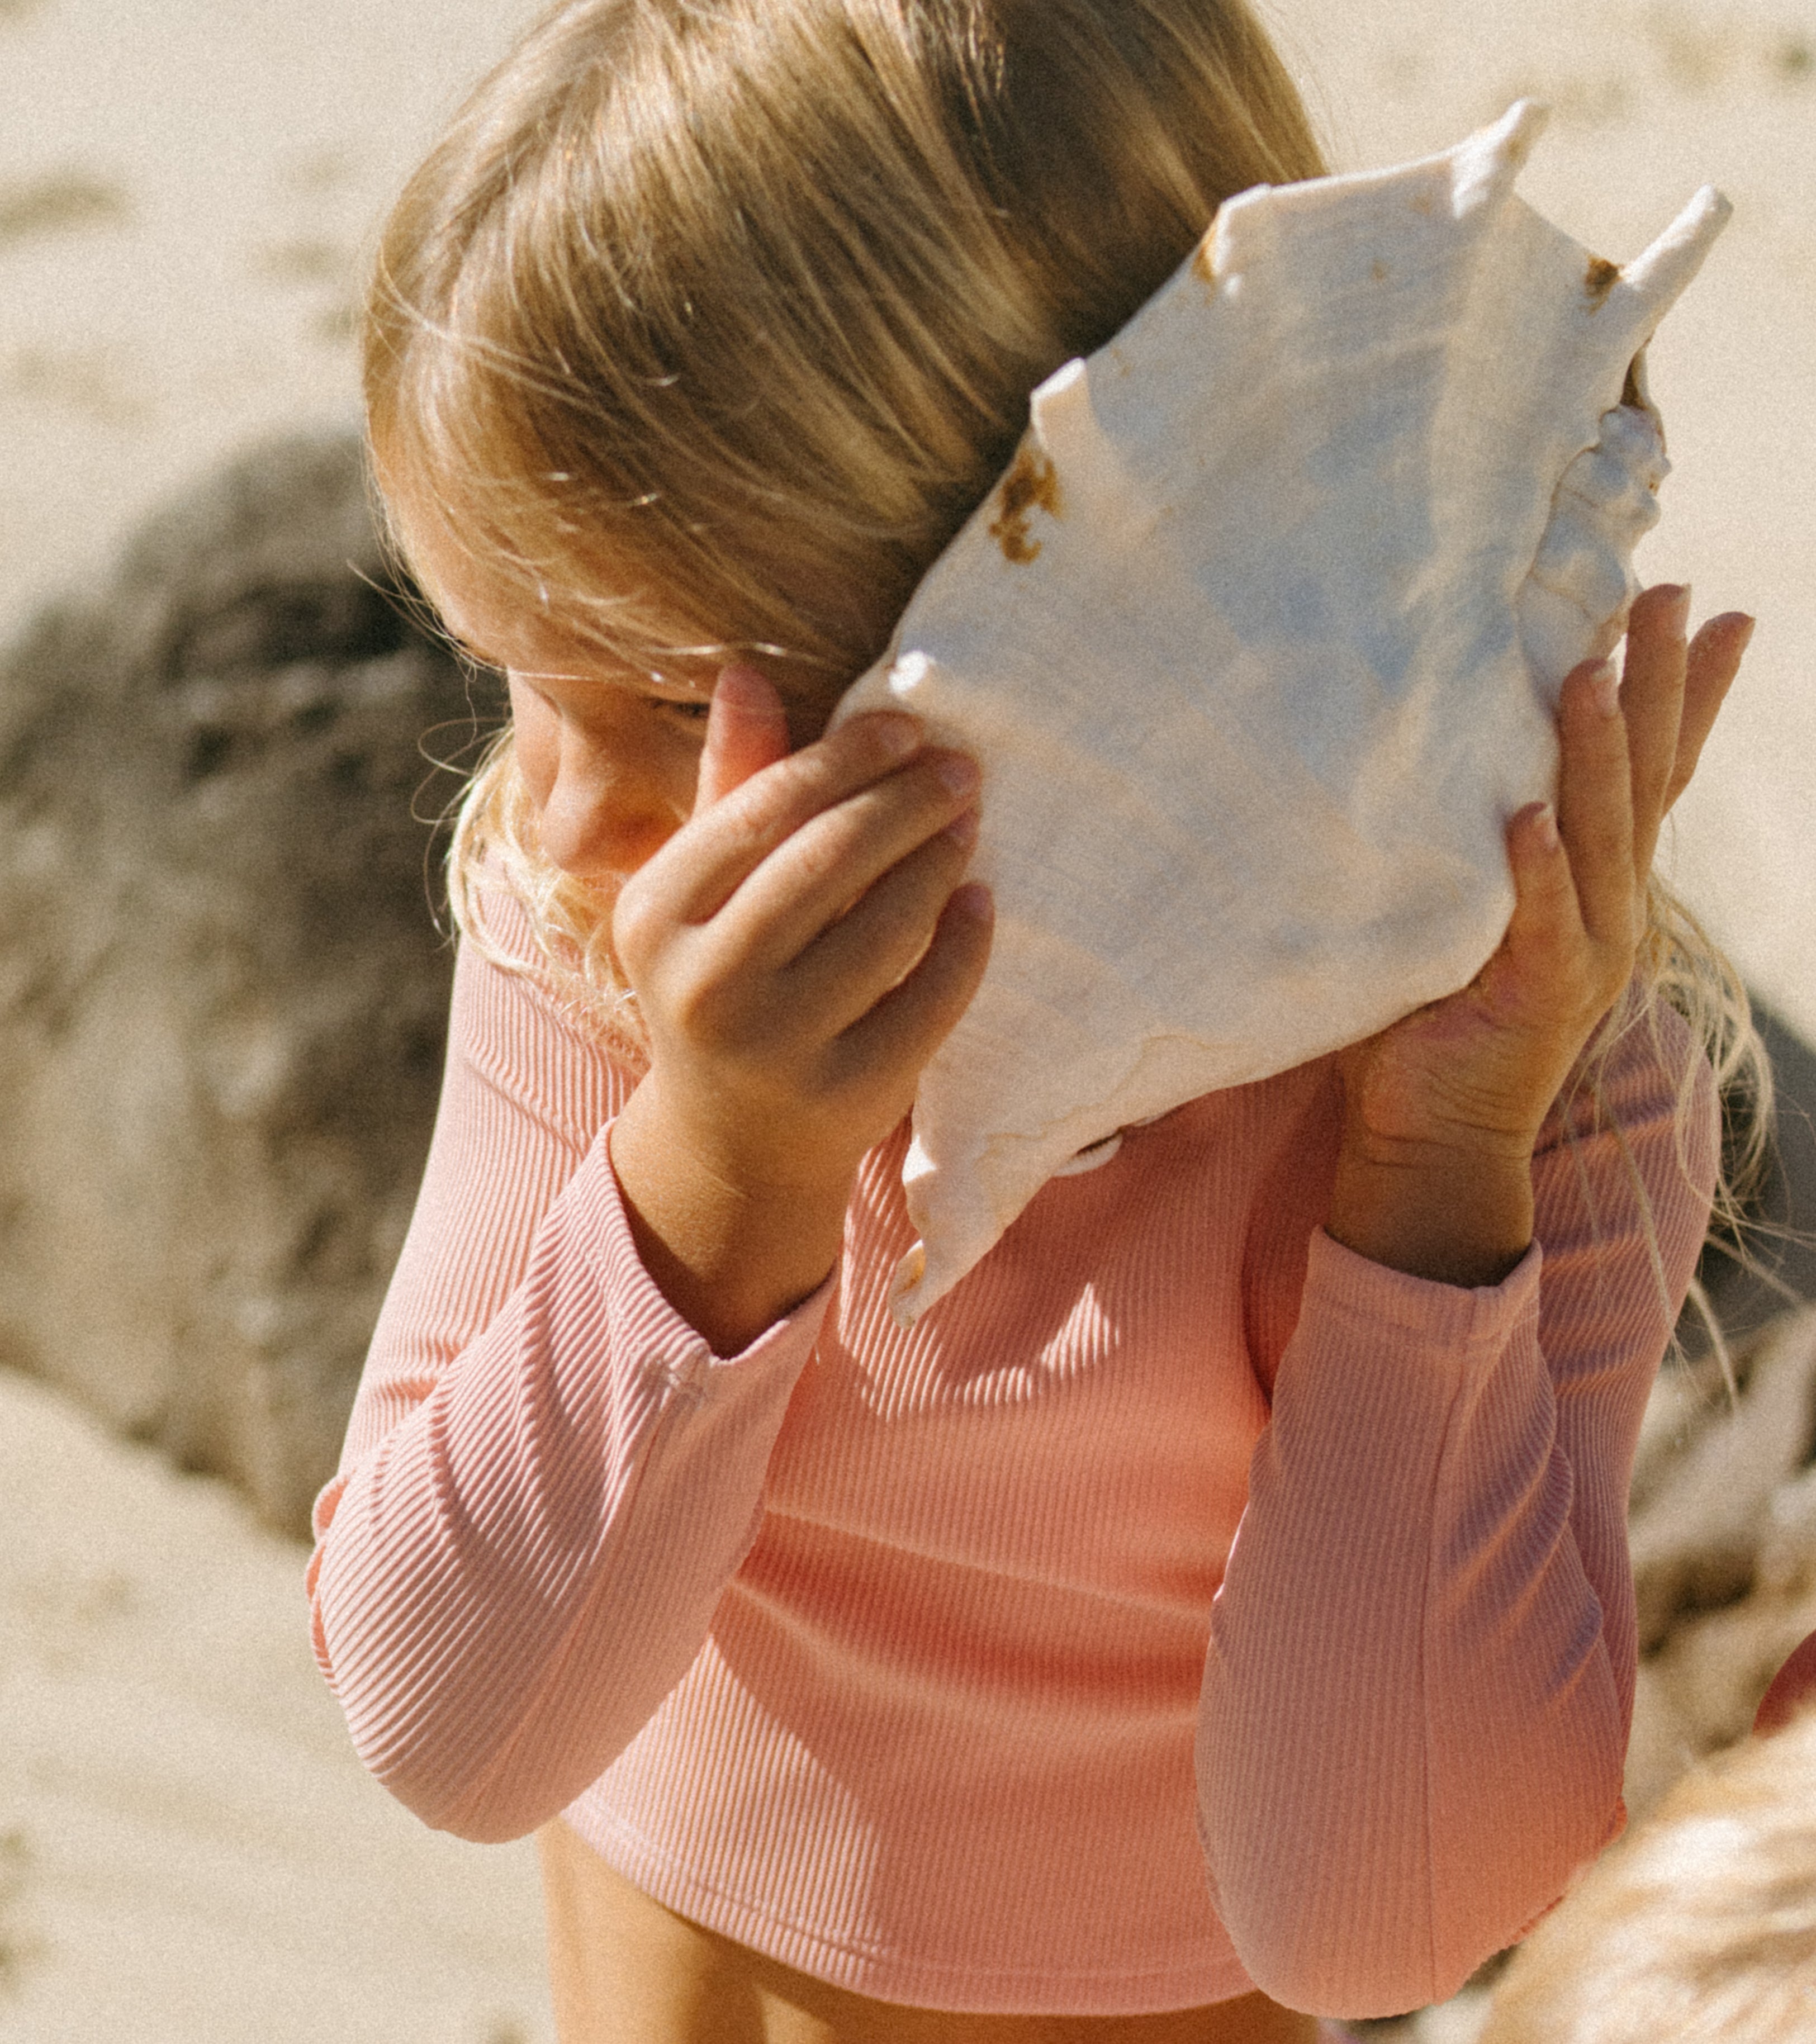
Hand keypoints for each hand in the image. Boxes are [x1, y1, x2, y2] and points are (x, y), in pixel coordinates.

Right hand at [607, 665, 991, 1348]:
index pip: (763, 808)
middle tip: (962, 770)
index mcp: (654, 914)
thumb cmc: (724, 980)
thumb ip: (730, 786)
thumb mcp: (701, 893)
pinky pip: (927, 1000)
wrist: (734, 1140)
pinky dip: (963, 944)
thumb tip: (747, 673)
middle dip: (906, 803)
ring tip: (968, 827)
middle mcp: (704, 983)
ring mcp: (775, 1046)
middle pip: (828, 860)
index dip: (846, 758)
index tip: (909, 725)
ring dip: (939, 864)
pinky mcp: (843, 1094)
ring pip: (884, 928)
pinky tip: (980, 902)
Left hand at [1328, 586, 1753, 1286]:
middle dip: (1660, 684)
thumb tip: (1411, 753)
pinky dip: (1539, 868)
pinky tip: (1529, 814)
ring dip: (1597, 750)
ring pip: (1603, 832)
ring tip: (1592, 669)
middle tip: (1670, 594)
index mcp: (1598, 884)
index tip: (1714, 614)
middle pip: (1645, 778)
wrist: (1433, 1136)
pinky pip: (1542, 919)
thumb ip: (1458, 845)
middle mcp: (1611, 909)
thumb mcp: (1457, 911)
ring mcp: (1587, 951)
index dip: (1687, 696)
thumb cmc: (1427, 1017)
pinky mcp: (1539, 995)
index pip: (1654, 773)